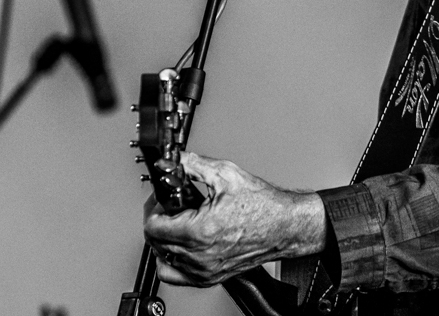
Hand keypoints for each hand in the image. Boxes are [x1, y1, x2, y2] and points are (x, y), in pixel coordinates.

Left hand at [143, 152, 326, 286]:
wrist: (284, 226)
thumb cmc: (263, 205)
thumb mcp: (226, 174)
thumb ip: (194, 165)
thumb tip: (175, 160)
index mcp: (199, 231)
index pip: (153, 227)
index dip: (153, 208)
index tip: (161, 199)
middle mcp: (199, 255)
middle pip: (155, 242)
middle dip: (158, 220)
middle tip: (169, 206)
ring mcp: (204, 270)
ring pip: (163, 259)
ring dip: (163, 240)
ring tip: (175, 225)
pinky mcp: (210, 277)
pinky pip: (177, 276)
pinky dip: (172, 260)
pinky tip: (181, 245)